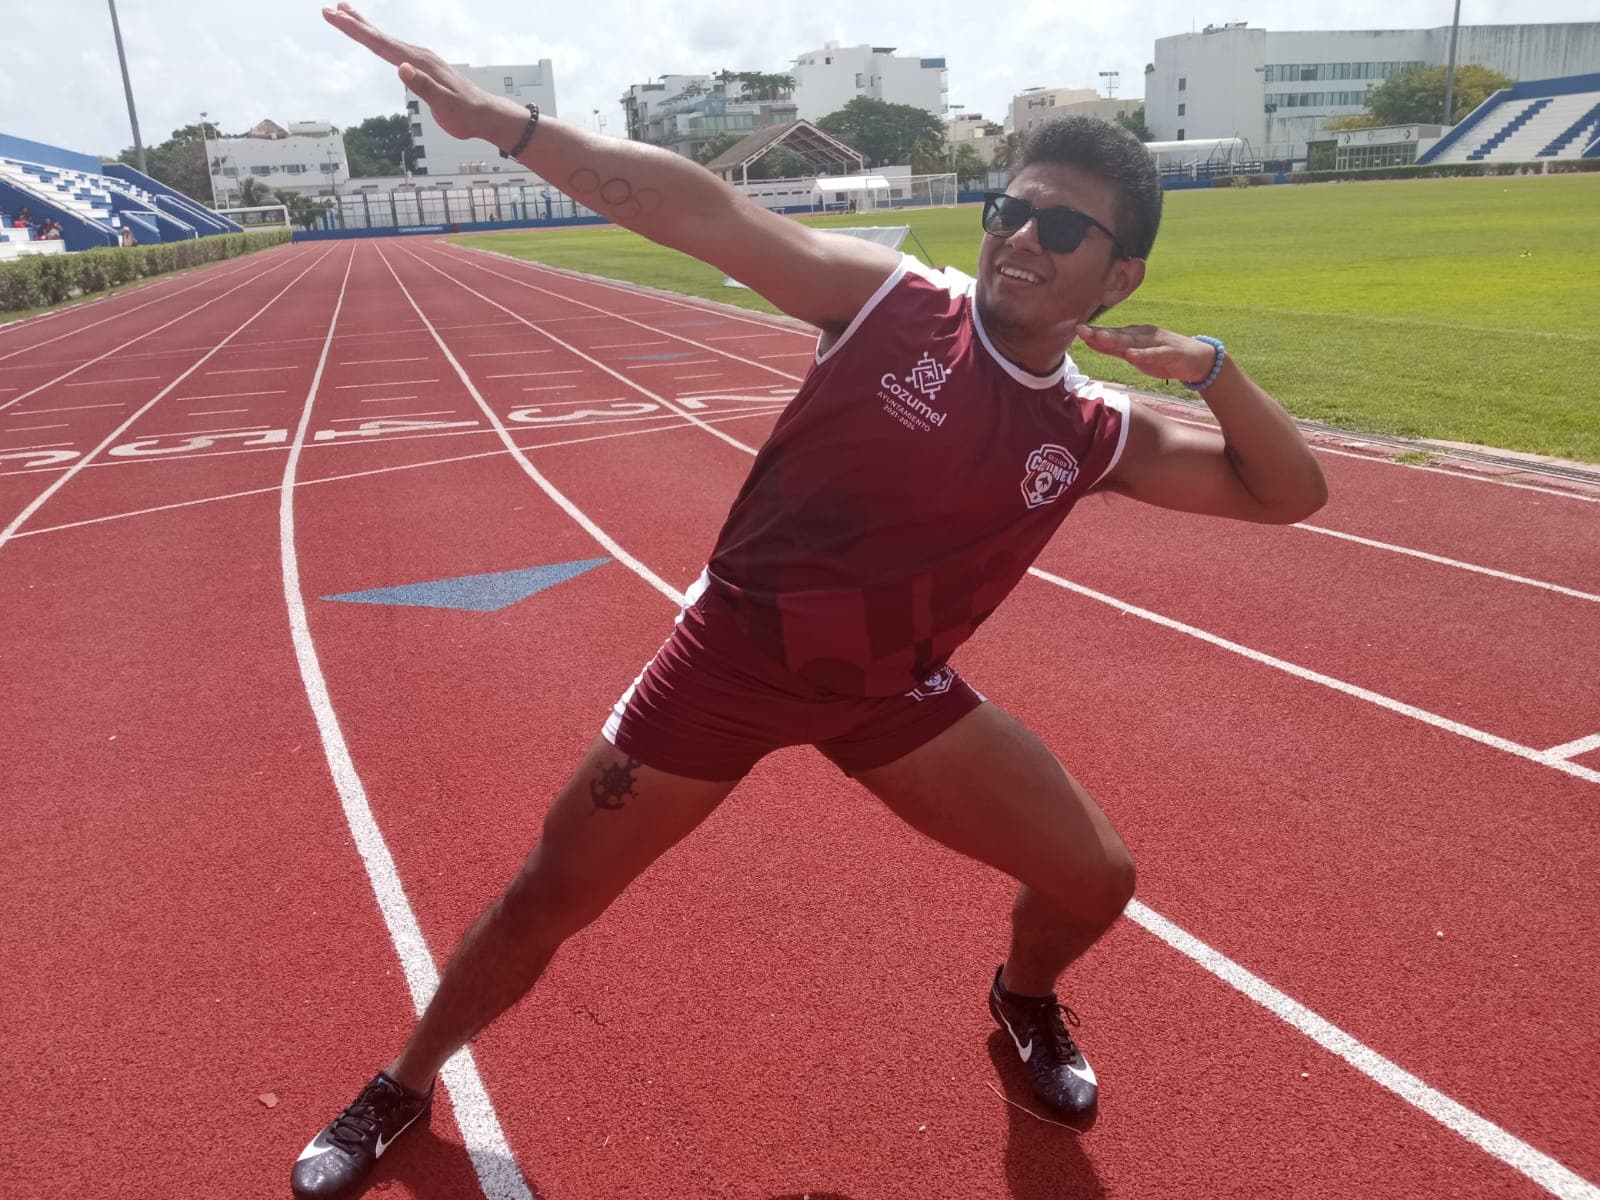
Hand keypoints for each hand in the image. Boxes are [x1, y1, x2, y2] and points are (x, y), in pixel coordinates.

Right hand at [322, 3, 508, 141]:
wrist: (486, 114)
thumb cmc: (467, 114)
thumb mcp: (446, 106)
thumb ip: (424, 88)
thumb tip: (402, 69)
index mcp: (420, 63)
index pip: (381, 44)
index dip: (355, 30)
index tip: (334, 15)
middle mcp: (419, 56)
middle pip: (380, 36)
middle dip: (354, 23)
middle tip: (329, 9)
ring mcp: (421, 59)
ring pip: (386, 39)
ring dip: (364, 26)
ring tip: (345, 12)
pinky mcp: (423, 66)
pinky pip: (395, 48)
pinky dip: (380, 40)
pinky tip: (376, 39)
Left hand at [1075, 324, 1216, 385]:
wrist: (1196, 359)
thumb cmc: (1162, 355)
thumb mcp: (1135, 354)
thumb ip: (1115, 350)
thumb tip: (1092, 343)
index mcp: (1134, 336)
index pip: (1111, 334)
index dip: (1094, 333)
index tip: (1076, 329)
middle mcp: (1143, 336)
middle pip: (1118, 335)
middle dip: (1100, 334)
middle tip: (1081, 330)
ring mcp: (1157, 343)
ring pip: (1134, 342)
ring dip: (1116, 340)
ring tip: (1100, 338)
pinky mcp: (1169, 353)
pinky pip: (1154, 354)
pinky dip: (1143, 355)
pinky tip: (1132, 355)